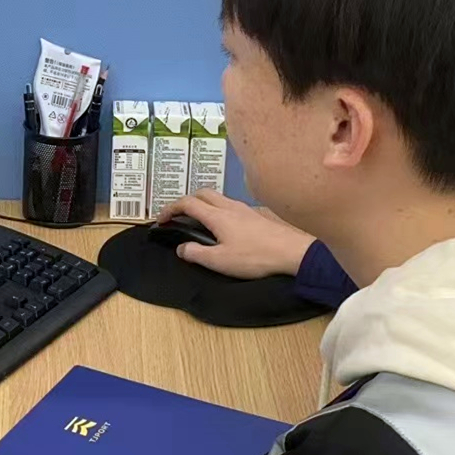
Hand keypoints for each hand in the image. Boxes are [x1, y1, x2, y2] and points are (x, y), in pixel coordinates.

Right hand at [157, 190, 315, 279]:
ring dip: (204, 204)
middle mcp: (230, 206)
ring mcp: (245, 208)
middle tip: (179, 216)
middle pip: (202, 193)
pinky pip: (231, 205)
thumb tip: (182, 247)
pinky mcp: (257, 214)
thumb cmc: (254, 257)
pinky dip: (219, 210)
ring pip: (218, 198)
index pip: (187, 203)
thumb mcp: (220, 261)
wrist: (292, 252)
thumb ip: (197, 253)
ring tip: (199, 221)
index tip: (162, 220)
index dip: (170, 209)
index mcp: (217, 215)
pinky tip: (225, 226)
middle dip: (186, 201)